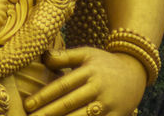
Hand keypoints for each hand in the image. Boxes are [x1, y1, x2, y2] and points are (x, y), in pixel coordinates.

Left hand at [23, 47, 145, 115]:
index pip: (62, 86)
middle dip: (48, 114)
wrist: (136, 72)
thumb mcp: (86, 53)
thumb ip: (64, 56)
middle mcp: (98, 88)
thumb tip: (42, 56)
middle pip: (69, 104)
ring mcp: (108, 104)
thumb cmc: (104, 63)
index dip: (44, 96)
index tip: (28, 105)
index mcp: (89, 71)